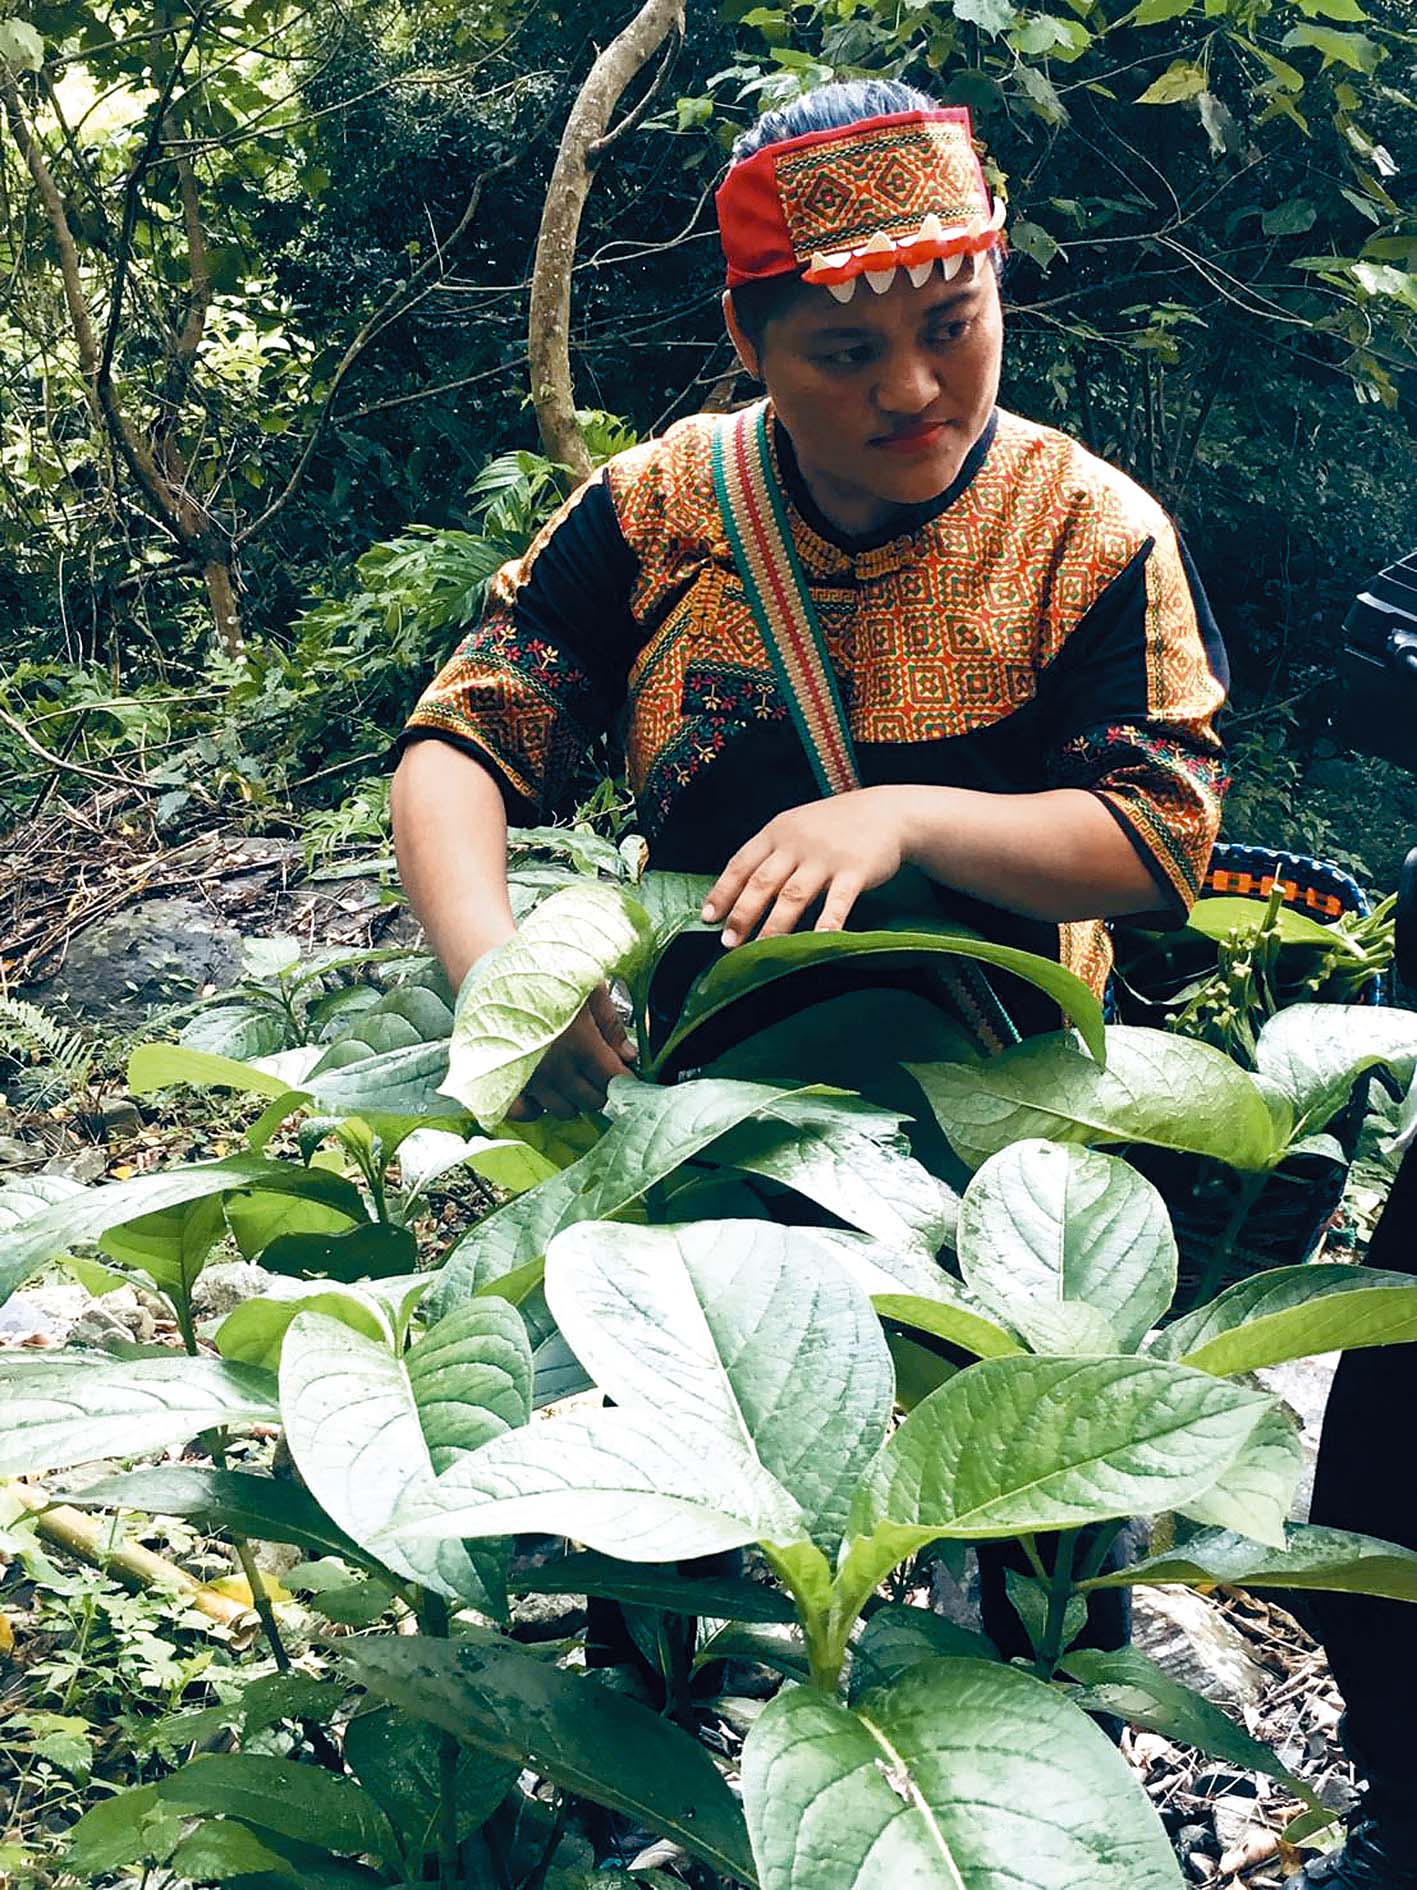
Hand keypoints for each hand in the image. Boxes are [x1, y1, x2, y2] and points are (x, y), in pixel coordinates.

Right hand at [508, 982, 634, 1119]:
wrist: (492, 976)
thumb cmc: (543, 977)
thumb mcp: (587, 987)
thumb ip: (611, 1023)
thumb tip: (629, 1055)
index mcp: (581, 1044)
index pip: (613, 1080)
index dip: (625, 1079)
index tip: (624, 1072)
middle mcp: (556, 1069)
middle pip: (592, 1101)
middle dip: (602, 1090)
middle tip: (599, 1072)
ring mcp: (530, 1080)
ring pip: (564, 1111)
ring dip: (574, 1099)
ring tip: (572, 1078)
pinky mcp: (506, 1083)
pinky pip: (526, 1113)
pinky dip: (539, 1108)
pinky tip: (543, 1092)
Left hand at [701, 787, 914, 946]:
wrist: (887, 811)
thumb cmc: (834, 826)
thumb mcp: (796, 827)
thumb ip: (771, 854)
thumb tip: (737, 894)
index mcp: (776, 832)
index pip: (741, 864)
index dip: (722, 892)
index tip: (708, 917)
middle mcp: (796, 844)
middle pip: (762, 882)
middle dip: (742, 914)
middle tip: (727, 942)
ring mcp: (826, 857)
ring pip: (793, 895)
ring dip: (774, 926)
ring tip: (761, 951)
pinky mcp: (855, 871)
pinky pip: (837, 901)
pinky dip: (826, 923)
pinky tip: (817, 942)